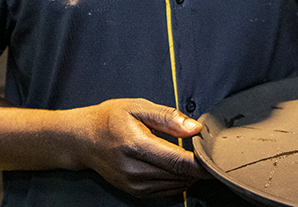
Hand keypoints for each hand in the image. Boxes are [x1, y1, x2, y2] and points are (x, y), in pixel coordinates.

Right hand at [74, 98, 206, 196]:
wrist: (83, 139)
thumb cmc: (109, 119)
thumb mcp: (138, 107)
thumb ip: (168, 117)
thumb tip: (193, 128)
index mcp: (136, 146)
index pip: (178, 162)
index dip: (201, 163)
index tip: (214, 158)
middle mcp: (135, 170)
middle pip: (179, 176)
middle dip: (197, 167)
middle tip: (205, 151)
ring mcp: (134, 183)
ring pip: (175, 185)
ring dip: (188, 174)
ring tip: (189, 156)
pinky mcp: (135, 191)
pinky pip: (166, 190)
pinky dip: (177, 179)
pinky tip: (175, 165)